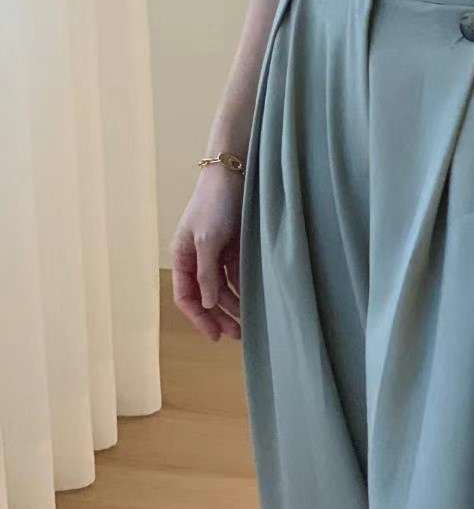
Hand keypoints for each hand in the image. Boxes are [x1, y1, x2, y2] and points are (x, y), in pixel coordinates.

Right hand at [170, 166, 243, 341]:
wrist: (234, 172)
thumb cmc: (214, 203)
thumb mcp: (207, 239)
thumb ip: (206, 273)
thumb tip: (207, 304)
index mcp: (182, 256)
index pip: (186, 295)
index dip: (198, 318)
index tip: (214, 336)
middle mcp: (197, 258)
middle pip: (206, 295)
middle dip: (218, 316)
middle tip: (236, 335)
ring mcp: (217, 253)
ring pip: (223, 288)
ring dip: (233, 306)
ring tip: (249, 323)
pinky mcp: (235, 246)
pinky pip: (237, 275)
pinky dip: (244, 288)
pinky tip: (255, 301)